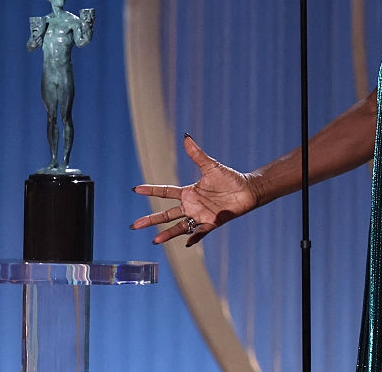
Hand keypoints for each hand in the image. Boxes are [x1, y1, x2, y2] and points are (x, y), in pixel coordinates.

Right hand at [130, 134, 256, 246]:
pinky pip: (202, 232)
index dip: (151, 191)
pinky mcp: (213, 222)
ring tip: (155, 240)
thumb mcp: (211, 166)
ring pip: (180, 226)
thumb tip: (186, 137)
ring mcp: (201, 215)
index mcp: (189, 193)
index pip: (165, 193)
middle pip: (167, 214)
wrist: (248, 189)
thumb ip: (197, 154)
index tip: (135, 189)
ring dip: (168, 233)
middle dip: (151, 219)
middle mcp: (192, 206)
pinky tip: (187, 243)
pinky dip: (195, 237)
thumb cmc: (230, 178)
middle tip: (134, 225)